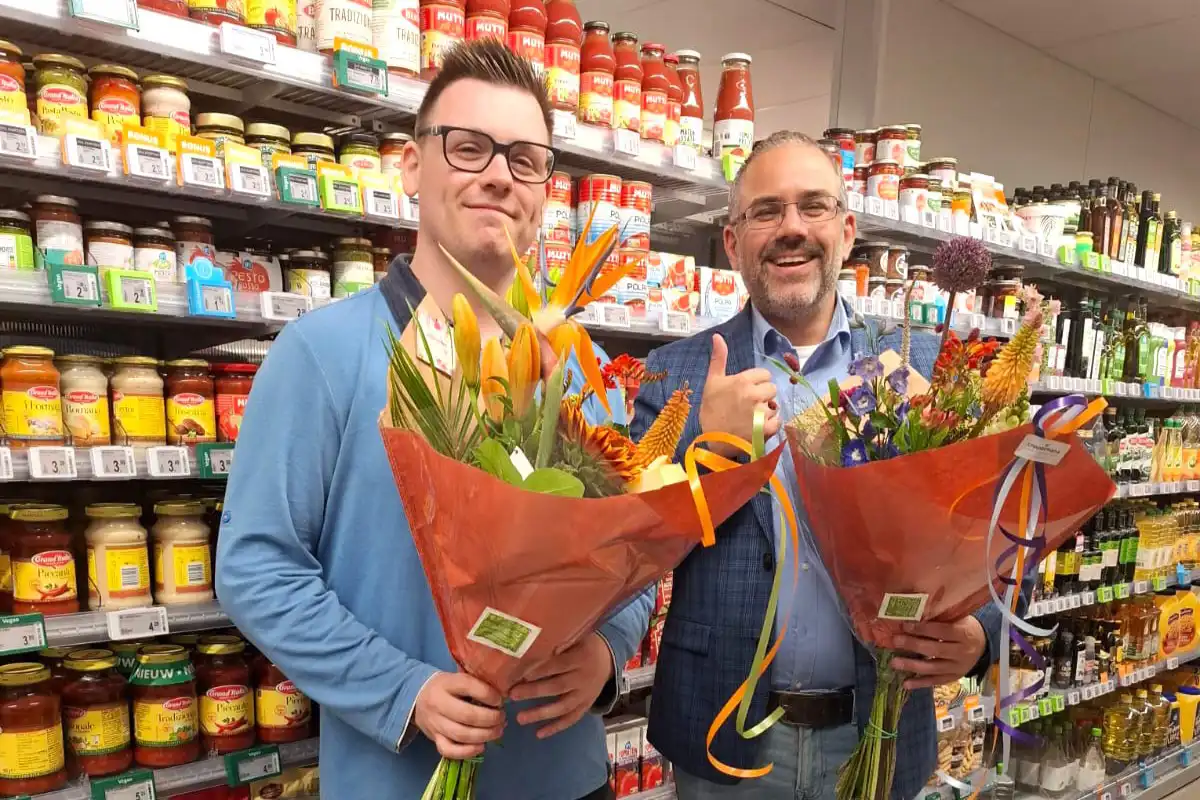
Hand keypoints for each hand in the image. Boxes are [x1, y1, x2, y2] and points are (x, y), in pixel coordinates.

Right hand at [413, 672, 505, 759]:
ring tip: (498, 731)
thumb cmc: (447, 687)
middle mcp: (438, 703)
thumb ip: (477, 685)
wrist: (418, 697)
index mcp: (446, 683)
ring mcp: (435, 723)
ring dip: (484, 735)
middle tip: (502, 718)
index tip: (500, 700)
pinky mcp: (434, 738)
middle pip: (466, 715)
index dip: (488, 694)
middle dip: (490, 719)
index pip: (468, 686)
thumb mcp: (459, 678)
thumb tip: (502, 698)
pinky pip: (449, 750)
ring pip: (460, 734)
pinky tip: (481, 746)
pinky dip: (467, 752)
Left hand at [509, 633, 613, 738]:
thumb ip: (556, 645)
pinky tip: (539, 733)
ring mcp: (586, 694)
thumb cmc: (583, 645)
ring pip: (563, 707)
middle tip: (513, 695)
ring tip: (520, 718)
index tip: (520, 675)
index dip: (539, 670)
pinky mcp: (586, 705)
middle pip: (558, 687)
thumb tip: (528, 650)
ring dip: (541, 714)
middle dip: (534, 692)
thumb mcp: (575, 638)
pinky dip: (556, 727)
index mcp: (580, 658)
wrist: (608, 657)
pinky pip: (571, 719)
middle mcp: (584, 678)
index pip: (557, 665)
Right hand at [699, 334, 779, 456]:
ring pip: (774, 406)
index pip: (765, 375)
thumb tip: (717, 335)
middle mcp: (754, 395)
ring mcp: (760, 413)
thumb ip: (719, 358)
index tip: (747, 391)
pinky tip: (758, 427)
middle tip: (749, 405)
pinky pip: (778, 422)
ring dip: (766, 411)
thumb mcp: (712, 381)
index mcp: (742, 381)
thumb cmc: (710, 410)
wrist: (711, 440)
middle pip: (772, 389)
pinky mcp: (765, 430)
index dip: (757, 382)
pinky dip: (770, 425)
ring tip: (751, 418)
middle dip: (763, 396)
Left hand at [890, 618, 986, 689]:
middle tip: (894, 641)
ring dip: (912, 666)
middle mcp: (963, 652)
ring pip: (933, 668)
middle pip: (935, 650)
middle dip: (913, 645)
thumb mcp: (957, 618)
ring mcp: (959, 667)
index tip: (904, 625)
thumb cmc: (964, 626)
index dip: (922, 628)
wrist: (983, 644)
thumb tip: (912, 615)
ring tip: (894, 663)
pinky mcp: (954, 678)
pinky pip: (936, 681)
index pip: (941, 631)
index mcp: (964, 633)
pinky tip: (905, 683)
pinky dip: (920, 683)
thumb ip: (939, 618)